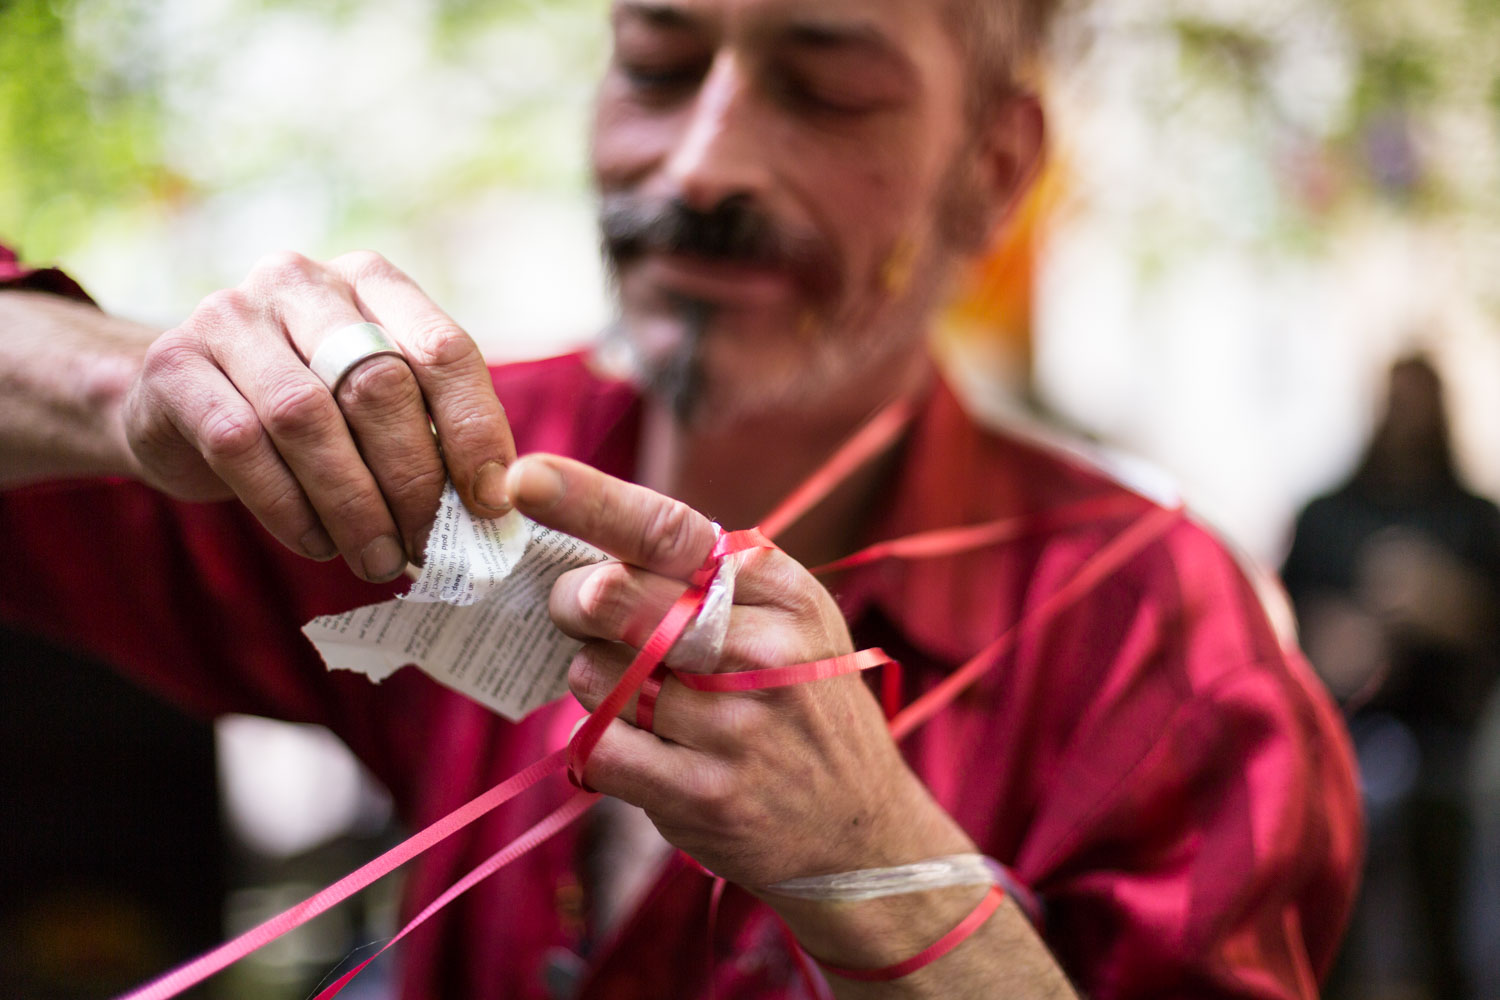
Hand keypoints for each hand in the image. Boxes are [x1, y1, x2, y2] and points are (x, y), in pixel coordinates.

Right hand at [121, 251, 514, 581]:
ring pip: (308, 419)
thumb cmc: (306, 412)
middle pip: (378, 386)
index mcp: (372, 282)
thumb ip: (429, 430)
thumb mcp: (373, 402)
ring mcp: (231, 316)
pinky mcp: (175, 365)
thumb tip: (496, 503)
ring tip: (379, 559)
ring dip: (353, 506)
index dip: (475, 432)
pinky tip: (318, 542)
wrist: (176, 404)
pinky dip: (288, 507)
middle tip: (429, 548)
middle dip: (413, 481)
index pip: (444, 348)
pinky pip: (240, 445)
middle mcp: (302, 283)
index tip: (491, 503)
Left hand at [505, 453, 973, 888]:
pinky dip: (600, 743)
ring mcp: (735, 726)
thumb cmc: (800, 707)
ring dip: (596, 681)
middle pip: (611, 597)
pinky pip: (599, 746)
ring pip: (595, 674)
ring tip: (648, 699)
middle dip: (573, 601)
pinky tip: (646, 748)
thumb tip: (588, 557)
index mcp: (781, 591)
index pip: (668, 530)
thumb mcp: (789, 623)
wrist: (860, 833)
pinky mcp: (704, 794)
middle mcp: (764, 650)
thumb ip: (703, 579)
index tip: (524, 477)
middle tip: (580, 611)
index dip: (589, 500)